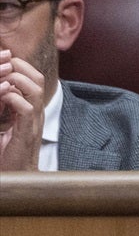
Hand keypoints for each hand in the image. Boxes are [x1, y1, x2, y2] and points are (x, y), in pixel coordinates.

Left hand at [0, 46, 48, 172]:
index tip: (5, 58)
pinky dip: (13, 99)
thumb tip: (1, 90)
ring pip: (34, 91)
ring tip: (3, 79)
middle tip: (4, 62)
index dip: (21, 66)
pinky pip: (26, 109)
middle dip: (20, 67)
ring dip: (17, 80)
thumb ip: (4, 107)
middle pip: (38, 79)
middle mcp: (36, 113)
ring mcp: (34, 123)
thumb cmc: (6, 153)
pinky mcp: (27, 133)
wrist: (17, 176)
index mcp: (31, 109)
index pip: (34, 79)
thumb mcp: (3, 124)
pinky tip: (3, 97)